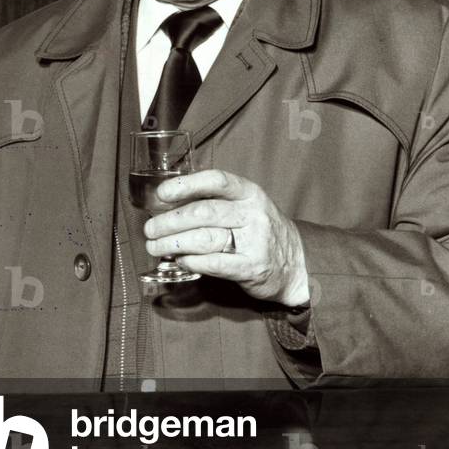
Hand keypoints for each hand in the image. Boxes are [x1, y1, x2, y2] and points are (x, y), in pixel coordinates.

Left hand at [144, 169, 309, 306]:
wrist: (298, 263)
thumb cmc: (258, 230)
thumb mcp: (242, 206)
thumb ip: (211, 201)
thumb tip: (164, 205)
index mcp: (248, 192)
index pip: (215, 180)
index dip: (185, 185)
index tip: (162, 194)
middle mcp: (252, 213)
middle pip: (202, 212)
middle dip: (169, 221)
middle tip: (149, 230)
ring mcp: (255, 241)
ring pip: (204, 238)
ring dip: (173, 243)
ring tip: (156, 247)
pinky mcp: (253, 267)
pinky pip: (214, 263)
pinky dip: (191, 262)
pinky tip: (180, 260)